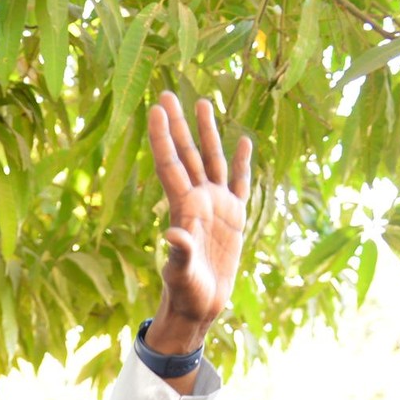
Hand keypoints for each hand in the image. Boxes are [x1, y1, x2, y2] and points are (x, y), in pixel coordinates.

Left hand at [144, 92, 252, 347]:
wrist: (201, 306)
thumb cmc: (186, 292)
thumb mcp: (181, 273)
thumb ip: (179, 253)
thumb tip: (173, 234)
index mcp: (183, 208)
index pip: (170, 164)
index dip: (162, 136)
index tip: (156, 108)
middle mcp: (197, 200)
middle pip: (186, 154)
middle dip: (179, 124)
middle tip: (168, 93)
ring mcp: (216, 206)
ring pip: (211, 160)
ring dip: (207, 133)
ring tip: (204, 101)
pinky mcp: (234, 218)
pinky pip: (239, 183)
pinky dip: (241, 162)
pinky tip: (243, 140)